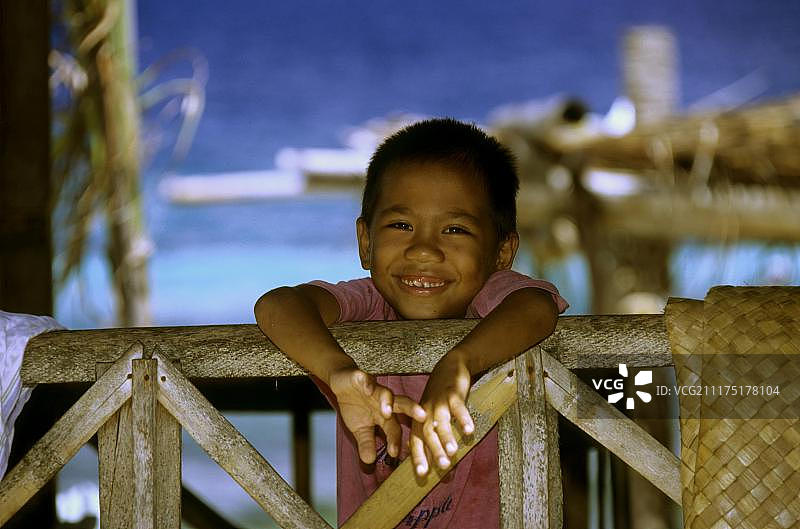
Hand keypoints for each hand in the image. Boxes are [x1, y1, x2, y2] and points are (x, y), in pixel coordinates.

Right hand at [329, 367, 425, 463]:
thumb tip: (369, 462)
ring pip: (386, 394)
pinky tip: (367, 389)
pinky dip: (367, 384)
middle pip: (402, 405)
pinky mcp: (361, 378)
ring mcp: (374, 389)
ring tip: (386, 412)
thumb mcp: (359, 428)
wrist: (342, 382)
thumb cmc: (355, 406)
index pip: (394, 429)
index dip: (394, 440)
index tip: (394, 453)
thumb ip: (366, 443)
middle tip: (423, 416)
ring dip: (387, 402)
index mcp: (386, 416)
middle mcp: (384, 402)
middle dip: (413, 411)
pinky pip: (365, 380)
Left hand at [409, 349, 474, 476]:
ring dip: (447, 436)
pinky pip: (458, 407)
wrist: (449, 367)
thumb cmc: (441, 399)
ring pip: (441, 421)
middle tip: (442, 466)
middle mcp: (426, 412)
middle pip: (428, 433)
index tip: (422, 474)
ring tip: (453, 452)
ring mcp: (439, 402)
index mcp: (420, 420)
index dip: (418, 457)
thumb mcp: (435, 418)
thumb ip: (438, 443)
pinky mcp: (453, 393)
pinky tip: (470, 431)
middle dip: (434, 450)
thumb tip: (445, 473)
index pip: (417, 441)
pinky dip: (463, 419)